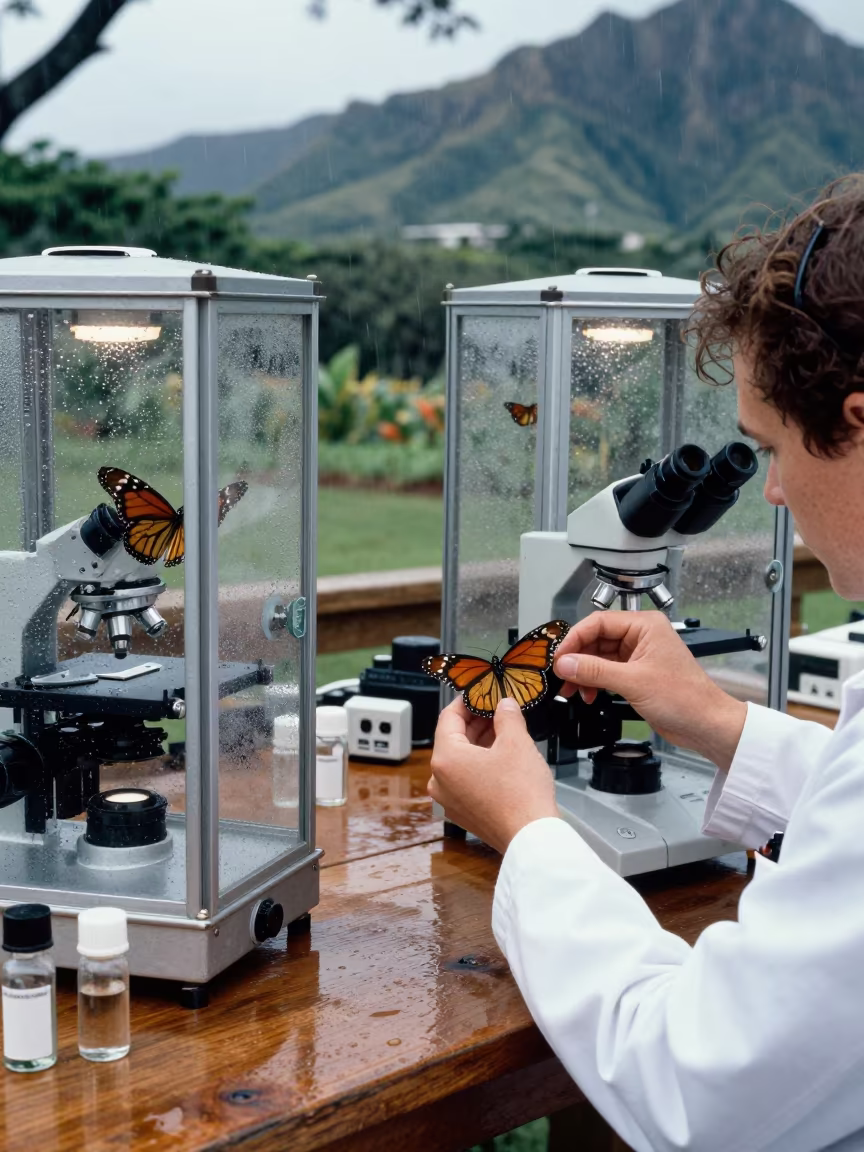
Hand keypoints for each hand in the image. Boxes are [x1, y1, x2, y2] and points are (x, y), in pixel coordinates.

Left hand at [427, 697, 558, 853]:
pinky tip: (502, 757)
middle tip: (497, 710)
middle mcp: (439, 781)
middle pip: (453, 739)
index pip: (448, 717)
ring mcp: (449, 799)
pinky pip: (466, 779)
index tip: (479, 694)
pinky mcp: (463, 812)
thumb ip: (507, 716)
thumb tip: (504, 705)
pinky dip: (480, 764)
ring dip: (479, 743)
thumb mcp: (516, 742)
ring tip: (504, 731)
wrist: (531, 837)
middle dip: (476, 723)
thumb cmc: (521, 795)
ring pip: (460, 760)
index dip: (466, 701)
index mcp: (445, 759)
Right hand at [553, 612, 746, 772]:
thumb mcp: (632, 682)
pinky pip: (606, 672)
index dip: (575, 639)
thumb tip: (564, 663)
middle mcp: (640, 636)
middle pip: (596, 639)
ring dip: (583, 673)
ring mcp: (638, 655)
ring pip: (598, 657)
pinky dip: (594, 682)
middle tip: (561, 676)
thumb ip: (594, 670)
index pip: (598, 623)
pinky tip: (588, 694)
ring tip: (571, 690)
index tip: (558, 657)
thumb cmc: (684, 698)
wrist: (705, 724)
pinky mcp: (636, 674)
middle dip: (577, 659)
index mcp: (644, 625)